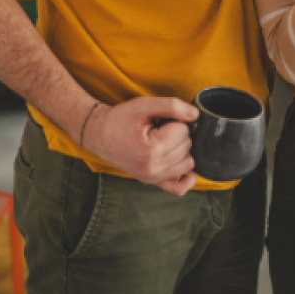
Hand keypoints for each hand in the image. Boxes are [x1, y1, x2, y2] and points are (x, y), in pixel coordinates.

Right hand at [82, 96, 198, 194]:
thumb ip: (172, 106)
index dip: (174, 121)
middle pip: (187, 146)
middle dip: (177, 134)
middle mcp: (153, 168)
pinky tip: (180, 163)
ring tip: (164, 142)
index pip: (183, 131)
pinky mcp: (152, 182)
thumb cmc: (120, 119)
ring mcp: (152, 178)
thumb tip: (195, 114)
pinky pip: (179, 188)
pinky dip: (186, 177)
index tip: (159, 121)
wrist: (99, 134)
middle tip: (159, 130)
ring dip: (181, 150)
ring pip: (188, 163)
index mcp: (151, 149)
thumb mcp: (144, 105)